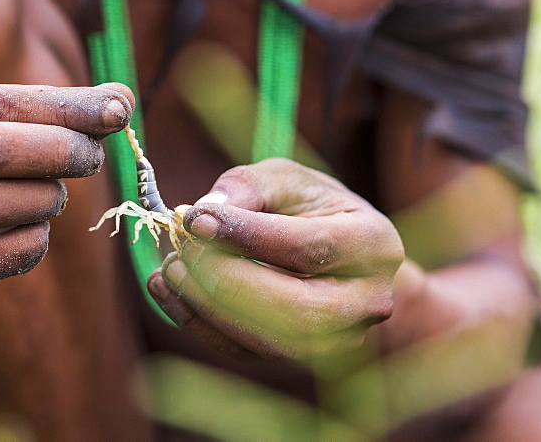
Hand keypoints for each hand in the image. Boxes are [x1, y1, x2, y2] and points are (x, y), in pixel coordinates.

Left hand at [148, 158, 403, 359]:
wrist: (338, 259)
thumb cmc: (311, 209)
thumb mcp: (287, 180)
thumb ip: (251, 187)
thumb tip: (208, 210)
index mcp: (373, 245)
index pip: (309, 248)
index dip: (249, 235)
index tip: (196, 218)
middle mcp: (366, 301)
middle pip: (296, 308)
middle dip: (228, 281)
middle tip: (182, 250)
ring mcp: (337, 340)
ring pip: (271, 341)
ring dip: (210, 307)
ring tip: (171, 269)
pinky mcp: (299, 361)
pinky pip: (246, 352)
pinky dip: (200, 324)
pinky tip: (168, 291)